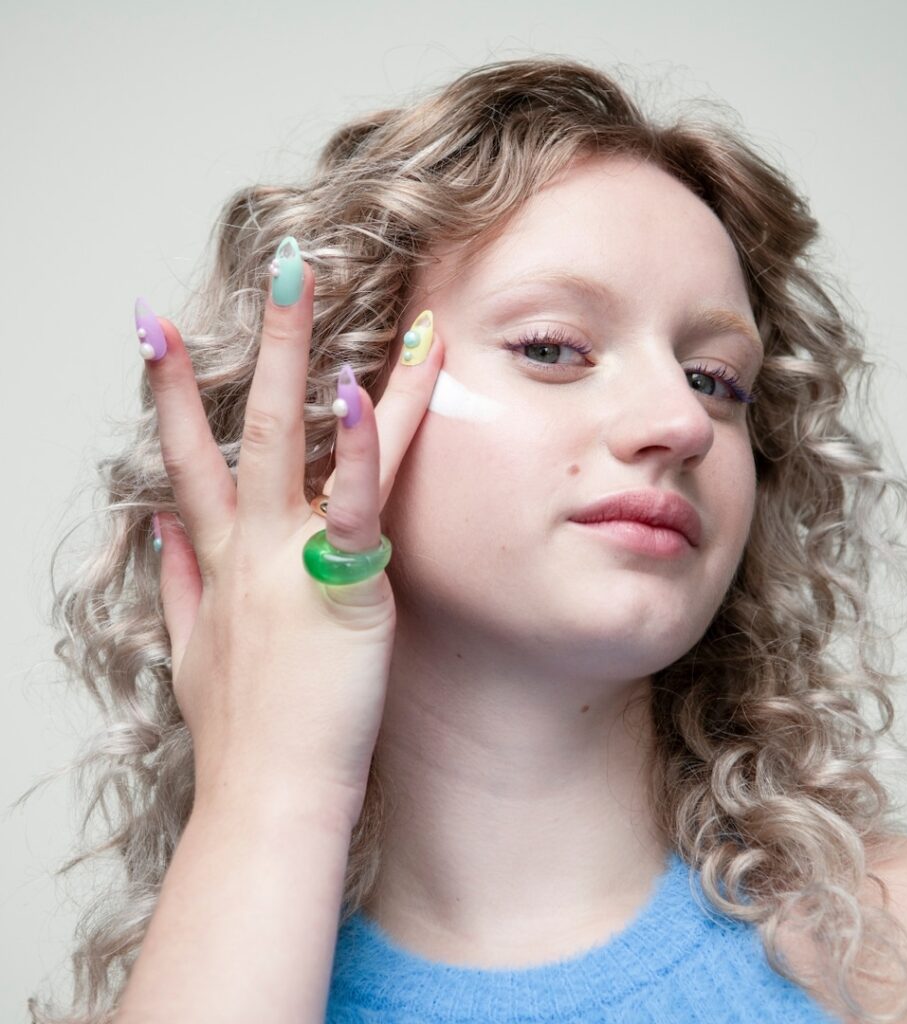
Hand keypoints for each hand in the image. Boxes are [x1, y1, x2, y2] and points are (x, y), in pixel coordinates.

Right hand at [143, 250, 441, 825]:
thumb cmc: (243, 733)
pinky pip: (350, 498)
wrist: (266, 797)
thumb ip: (180, 585)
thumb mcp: (191, 653)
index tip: (155, 330)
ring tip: (321, 281)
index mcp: (222, 560)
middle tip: (278, 264)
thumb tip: (166, 534)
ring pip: (300, 435)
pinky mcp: (342, 579)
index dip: (172, 392)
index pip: (192, 457)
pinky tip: (364, 384)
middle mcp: (251, 543)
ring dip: (308, 353)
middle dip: (261, 340)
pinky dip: (357, 442)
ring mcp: (292, 554)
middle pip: (249, 422)